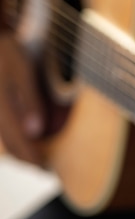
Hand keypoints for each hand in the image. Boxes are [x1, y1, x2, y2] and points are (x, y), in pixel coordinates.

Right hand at [0, 32, 44, 164]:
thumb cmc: (3, 49)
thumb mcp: (20, 69)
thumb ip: (29, 100)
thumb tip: (37, 131)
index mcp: (1, 105)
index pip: (17, 142)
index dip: (32, 159)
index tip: (45, 169)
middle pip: (7, 145)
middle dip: (25, 159)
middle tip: (41, 168)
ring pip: (1, 139)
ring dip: (17, 150)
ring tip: (32, 157)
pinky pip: (0, 129)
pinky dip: (9, 137)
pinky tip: (20, 137)